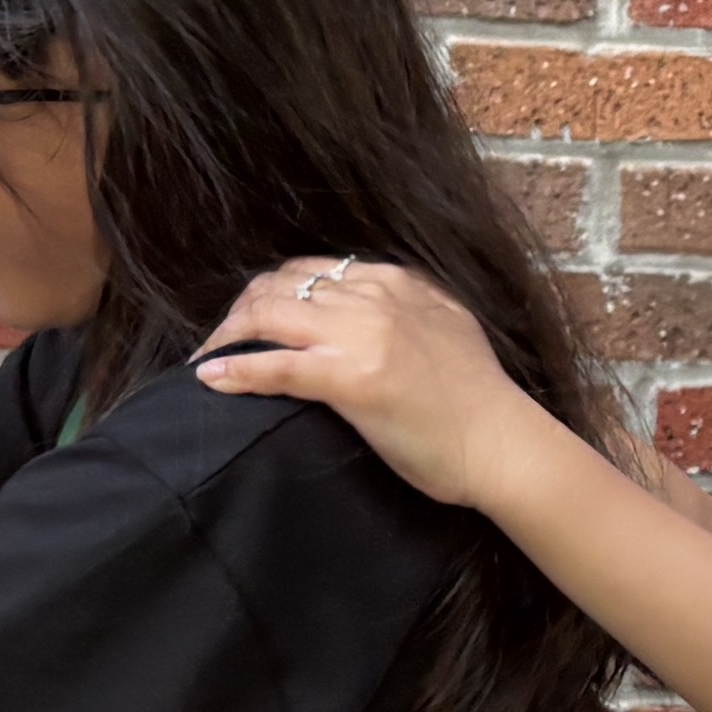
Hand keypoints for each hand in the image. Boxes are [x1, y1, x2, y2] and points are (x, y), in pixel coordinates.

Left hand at [195, 258, 537, 505]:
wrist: (502, 443)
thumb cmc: (478, 401)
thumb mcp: (446, 329)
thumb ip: (405, 311)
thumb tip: (370, 317)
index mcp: (398, 281)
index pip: (313, 268)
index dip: (271, 290)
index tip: (253, 319)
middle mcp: (376, 296)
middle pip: (281, 284)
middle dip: (241, 310)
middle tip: (221, 341)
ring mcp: (362, 335)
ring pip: (270, 314)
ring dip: (228, 335)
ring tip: (209, 357)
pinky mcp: (352, 379)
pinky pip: (277, 365)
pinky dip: (237, 369)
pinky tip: (210, 378)